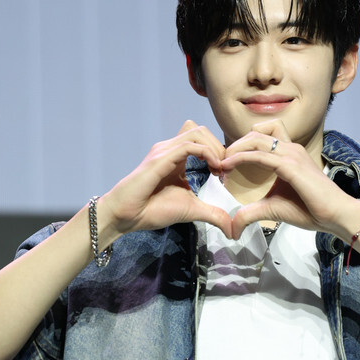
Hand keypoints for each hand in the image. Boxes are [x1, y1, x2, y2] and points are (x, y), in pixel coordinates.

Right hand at [99, 122, 232, 238]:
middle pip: (202, 130)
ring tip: (221, 170)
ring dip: (215, 149)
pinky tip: (214, 170)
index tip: (225, 174)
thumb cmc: (152, 210)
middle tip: (225, 170)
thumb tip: (232, 229)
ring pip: (197, 132)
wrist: (127, 215)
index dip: (219, 151)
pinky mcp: (160, 158)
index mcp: (177, 157)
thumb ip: (213, 214)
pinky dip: (206, 153)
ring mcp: (164, 150)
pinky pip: (189, 145)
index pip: (202, 138)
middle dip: (220, 147)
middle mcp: (170, 149)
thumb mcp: (191, 210)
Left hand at [220, 121, 356, 238]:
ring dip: (234, 148)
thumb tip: (233, 228)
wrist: (335, 215)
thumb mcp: (273, 209)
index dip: (241, 146)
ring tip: (221, 162)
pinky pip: (260, 155)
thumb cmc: (311, 210)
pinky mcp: (291, 165)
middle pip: (255, 133)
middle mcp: (290, 148)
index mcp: (288, 154)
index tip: (225, 163)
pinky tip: (228, 166)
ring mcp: (291, 154)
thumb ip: (252, 213)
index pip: (261, 138)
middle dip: (234, 144)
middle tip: (219, 162)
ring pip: (256, 139)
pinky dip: (241, 157)